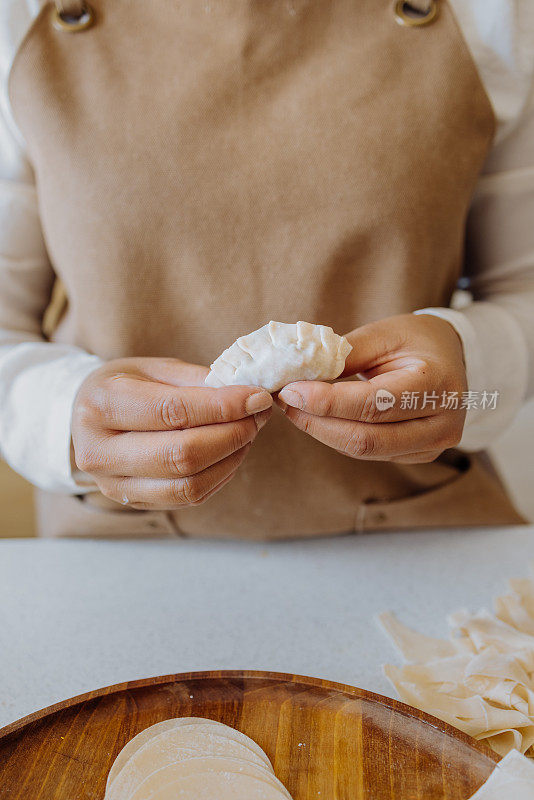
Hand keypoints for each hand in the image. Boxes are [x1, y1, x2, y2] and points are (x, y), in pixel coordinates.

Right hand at [72, 357, 271, 508]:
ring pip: (188, 485)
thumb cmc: (125, 385)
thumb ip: (198, 381)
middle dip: (232, 435)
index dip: (222, 407)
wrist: (86, 416)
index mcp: (101, 405)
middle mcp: (99, 451)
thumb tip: (248, 395)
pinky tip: (231, 453)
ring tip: (248, 433)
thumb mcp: (154, 369)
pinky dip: (220, 476)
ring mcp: (113, 484)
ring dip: (231, 459)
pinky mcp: (133, 501)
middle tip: (257, 416)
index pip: (172, 411)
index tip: (256, 397)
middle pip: (181, 455)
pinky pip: (188, 498)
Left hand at [276, 314, 466, 463]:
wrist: (451, 357)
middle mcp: (442, 423)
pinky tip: (318, 417)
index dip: (326, 402)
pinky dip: (338, 435)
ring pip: (364, 451)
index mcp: (438, 384)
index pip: (373, 404)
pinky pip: (369, 452)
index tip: (290, 391)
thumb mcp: (383, 334)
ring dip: (323, 431)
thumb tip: (299, 376)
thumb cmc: (415, 340)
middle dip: (317, 422)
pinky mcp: (418, 455)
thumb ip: (345, 356)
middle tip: (285, 402)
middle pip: (367, 438)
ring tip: (295, 408)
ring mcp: (432, 445)